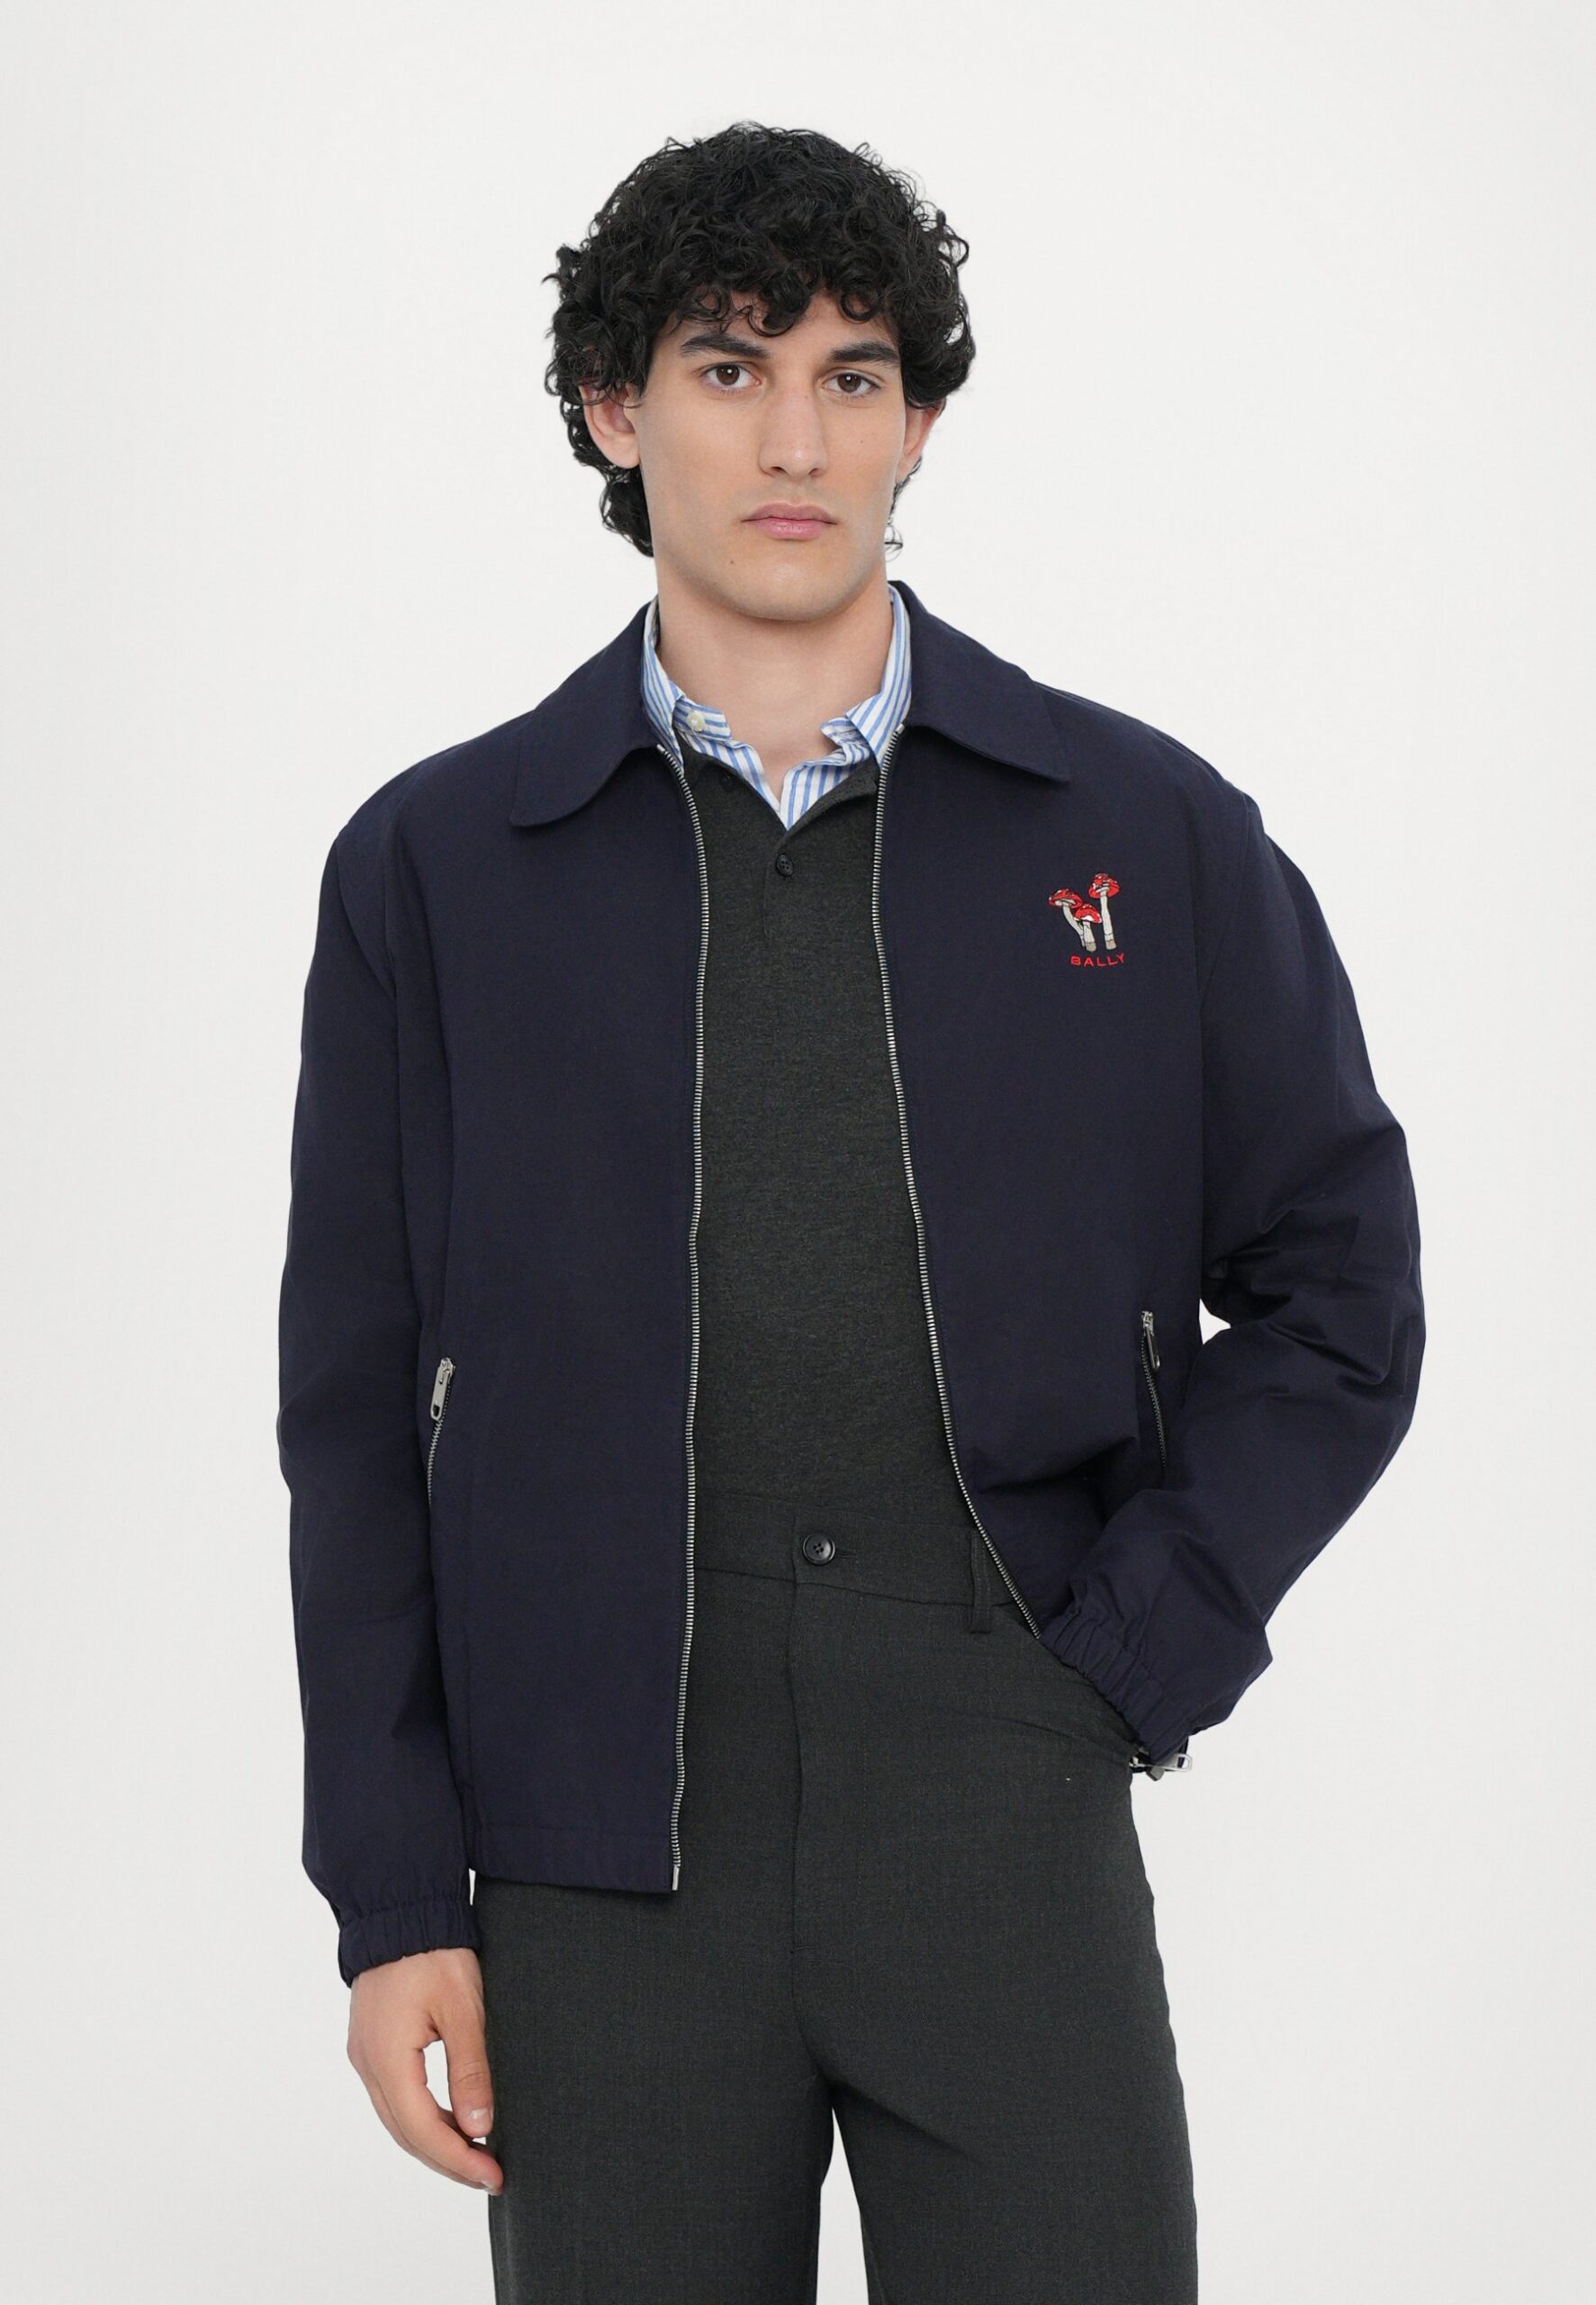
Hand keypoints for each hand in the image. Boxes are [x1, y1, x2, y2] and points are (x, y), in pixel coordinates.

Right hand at [347, 1946, 503, 2193]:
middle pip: (406, 2133)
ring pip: (398, 2119)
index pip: (423, 2131)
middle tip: (490, 2177)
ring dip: (435, 2141)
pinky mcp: (371, 2044)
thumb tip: (479, 2127)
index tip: (494, 2176)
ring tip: (476, 2156)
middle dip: (448, 2160)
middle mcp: (368, 2064)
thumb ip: (469, 2070)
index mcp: (387, 2059)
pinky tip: (452, 2119)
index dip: (458, 2160)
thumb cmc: (434, 1953)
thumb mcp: (463, 2009)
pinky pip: (395, 2097)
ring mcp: (365, 2055)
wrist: (401, 1908)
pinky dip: (423, 2116)